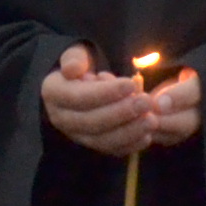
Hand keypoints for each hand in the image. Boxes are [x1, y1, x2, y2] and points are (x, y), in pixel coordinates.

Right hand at [41, 46, 200, 155]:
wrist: (78, 85)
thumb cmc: (81, 67)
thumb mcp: (76, 54)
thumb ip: (74, 57)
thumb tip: (72, 69)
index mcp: (53, 93)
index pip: (78, 97)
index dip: (105, 93)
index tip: (131, 85)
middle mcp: (61, 119)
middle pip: (91, 122)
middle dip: (121, 113)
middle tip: (146, 102)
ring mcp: (77, 135)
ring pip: (102, 140)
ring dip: (129, 132)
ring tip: (151, 120)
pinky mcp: (93, 145)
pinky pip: (111, 150)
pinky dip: (130, 145)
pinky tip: (147, 135)